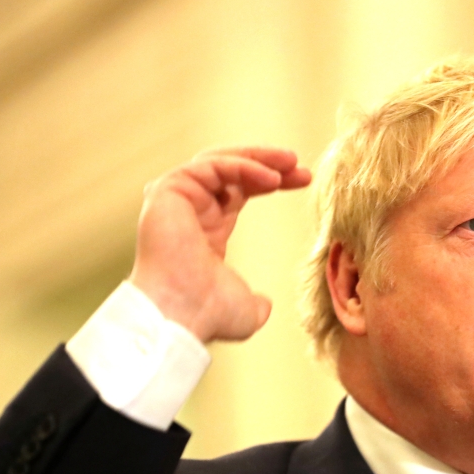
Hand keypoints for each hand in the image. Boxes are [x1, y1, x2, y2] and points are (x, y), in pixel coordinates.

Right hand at [128, 147, 310, 342]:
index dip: (272, 182)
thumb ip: (256, 302)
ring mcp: (175, 198)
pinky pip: (211, 166)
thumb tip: (264, 305)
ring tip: (292, 162)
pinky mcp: (169, 190)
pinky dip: (243, 167)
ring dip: (258, 157)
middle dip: (268, 163)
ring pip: (219, 160)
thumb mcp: (245, 308)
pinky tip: (273, 179)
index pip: (240, 191)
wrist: (180, 316)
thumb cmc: (208, 314)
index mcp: (206, 231)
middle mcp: (189, 210)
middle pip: (231, 170)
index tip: (304, 179)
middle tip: (300, 165)